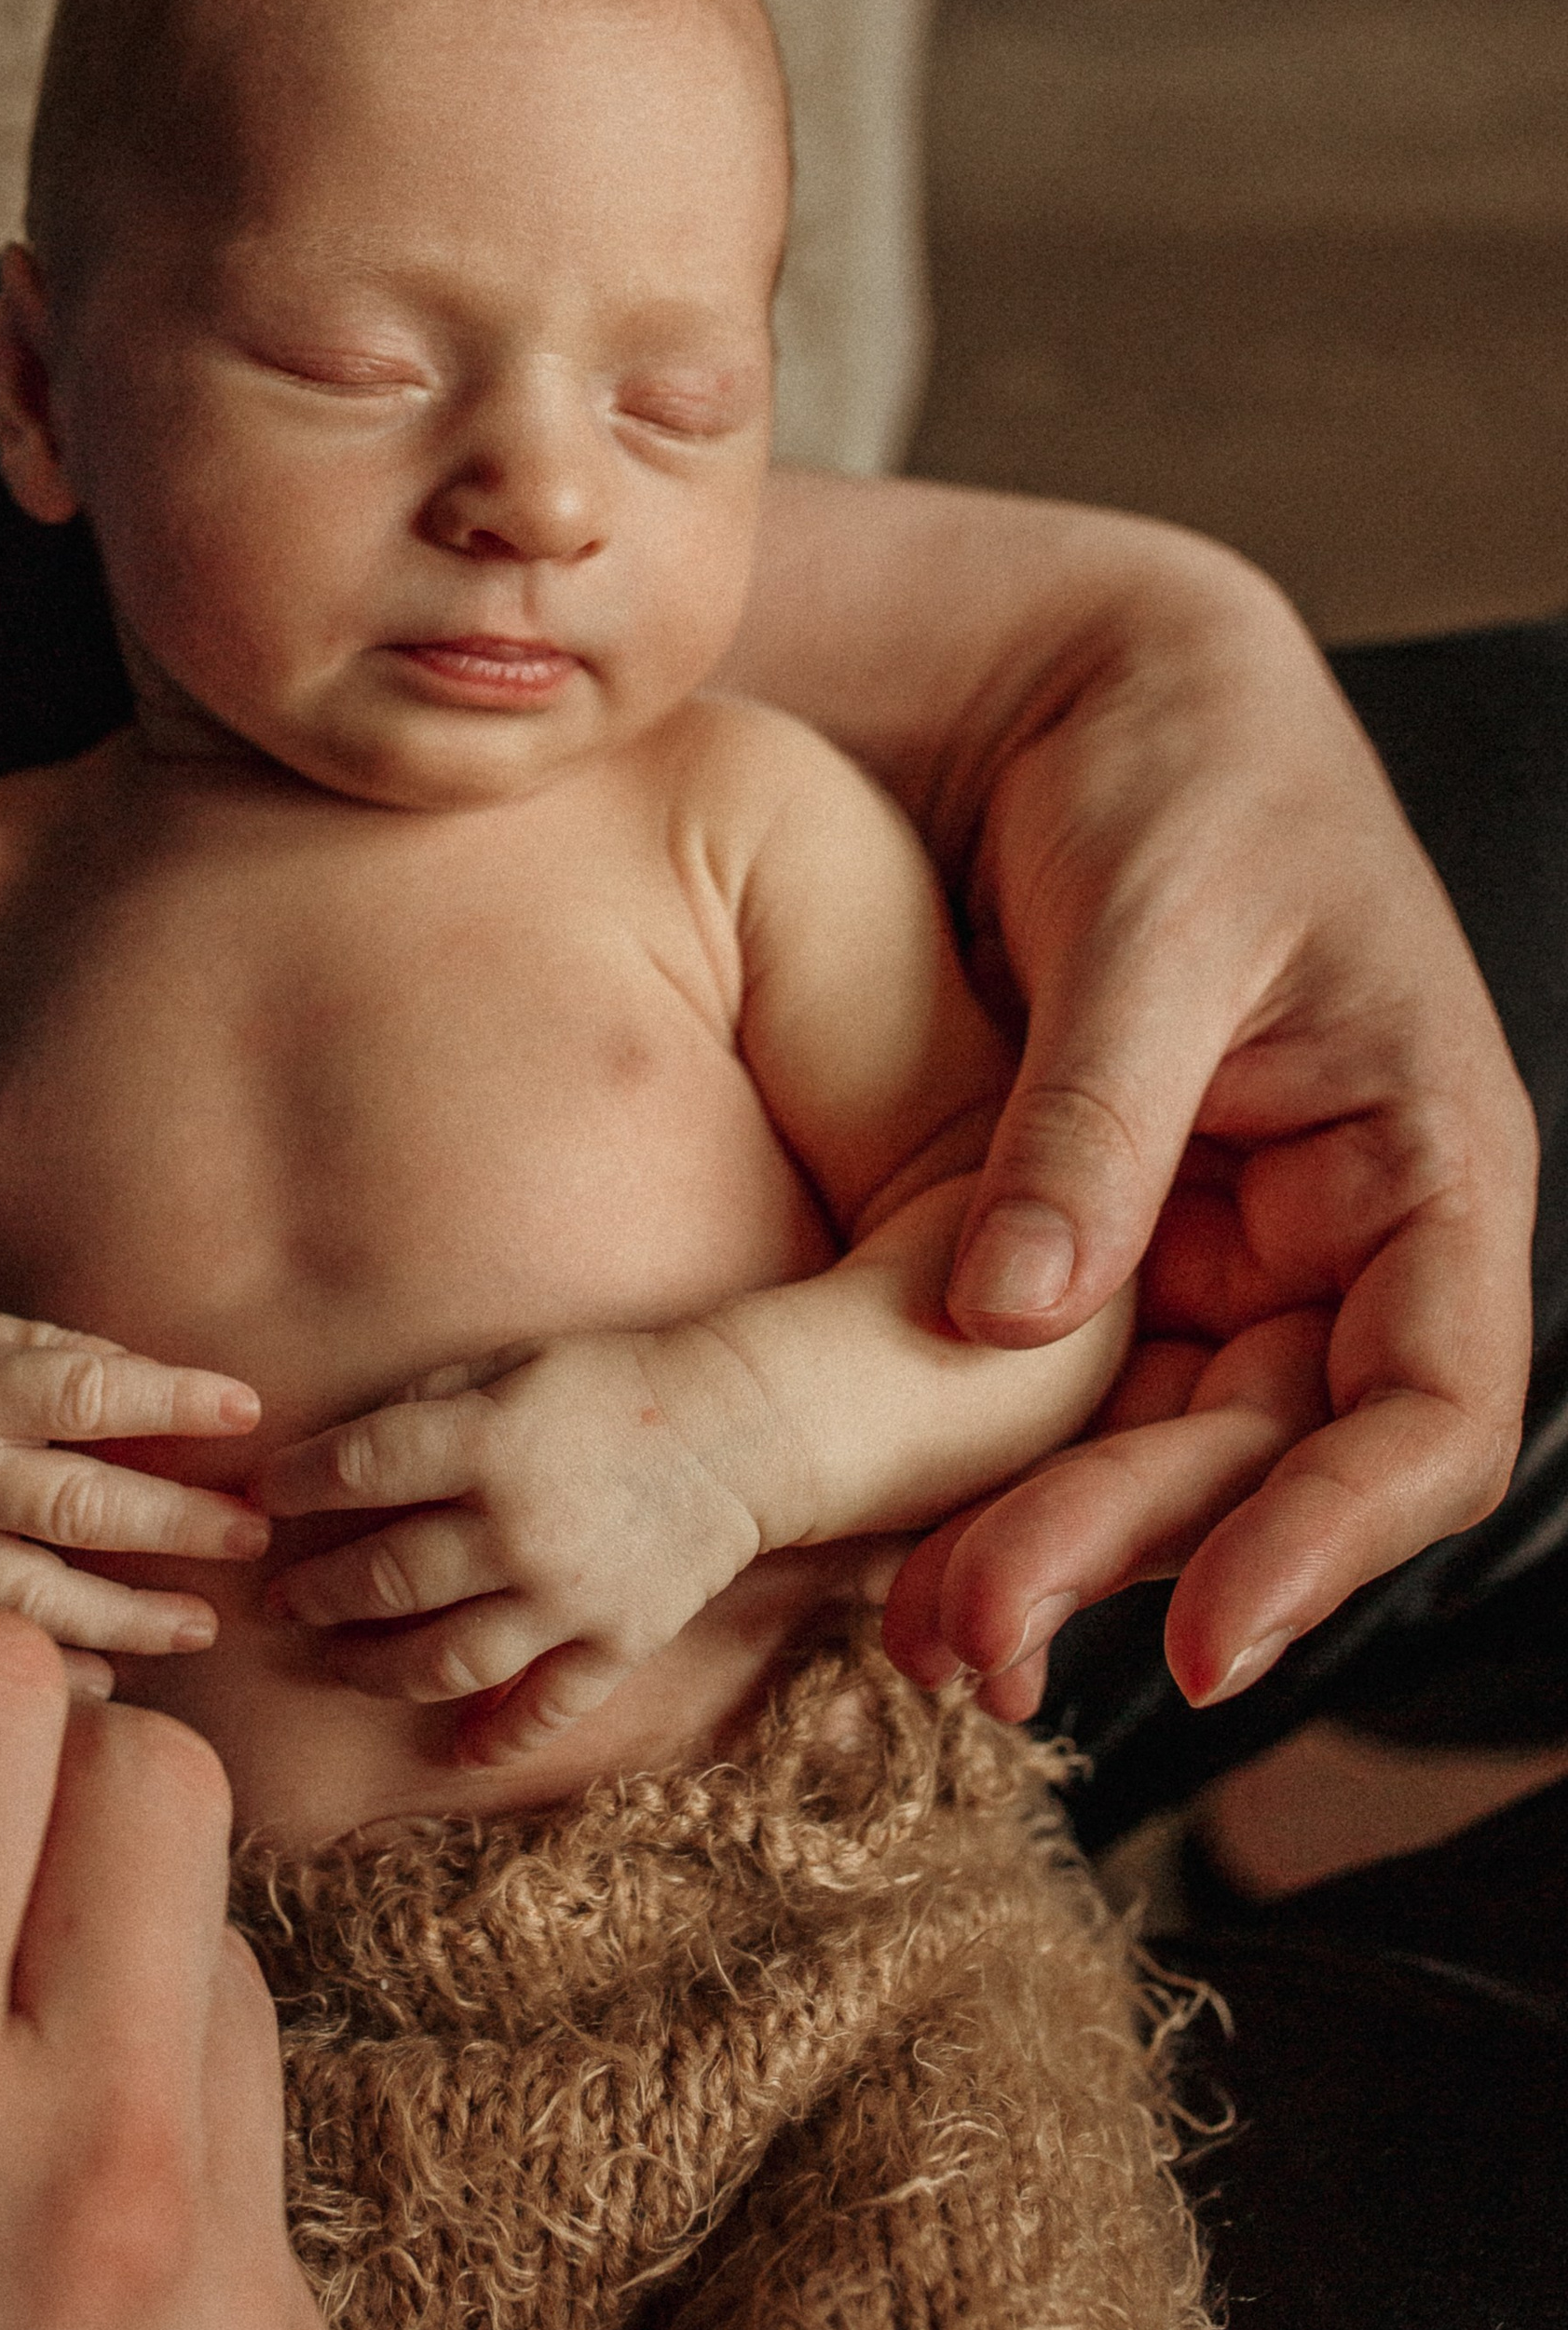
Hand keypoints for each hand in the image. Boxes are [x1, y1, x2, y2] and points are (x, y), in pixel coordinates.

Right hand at [0, 1296, 268, 1651]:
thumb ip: (68, 1356)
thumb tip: (172, 1392)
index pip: (89, 1391)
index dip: (173, 1400)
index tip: (248, 1408)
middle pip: (81, 1505)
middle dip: (178, 1522)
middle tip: (254, 1533)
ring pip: (41, 1597)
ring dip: (133, 1618)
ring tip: (204, 1626)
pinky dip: (55, 1669)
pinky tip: (115, 1682)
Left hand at [257, 1331, 765, 1764]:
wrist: (739, 1428)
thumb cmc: (613, 1382)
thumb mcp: (512, 1361)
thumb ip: (427, 1403)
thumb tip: (343, 1451)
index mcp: (488, 1443)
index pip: (360, 1470)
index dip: (297, 1485)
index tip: (263, 1495)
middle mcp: (518, 1530)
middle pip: (384, 1580)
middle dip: (316, 1592)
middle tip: (280, 1598)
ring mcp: (568, 1599)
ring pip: (443, 1661)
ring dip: (372, 1669)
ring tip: (338, 1659)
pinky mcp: (617, 1643)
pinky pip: (543, 1710)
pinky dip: (494, 1740)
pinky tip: (453, 1751)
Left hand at [736, 487, 1531, 1716]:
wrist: (1094, 694)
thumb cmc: (1182, 766)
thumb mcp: (1155, 917)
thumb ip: (1098, 1115)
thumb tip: (1011, 1315)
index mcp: (1425, 1163)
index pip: (1431, 1406)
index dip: (1332, 1535)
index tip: (1207, 1634)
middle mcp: (1342, 1243)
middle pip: (1267, 1464)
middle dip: (1128, 1556)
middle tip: (974, 1635)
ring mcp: (1225, 1258)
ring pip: (1161, 1456)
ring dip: (1049, 1544)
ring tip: (924, 1627)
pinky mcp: (1112, 1253)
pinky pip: (1072, 1394)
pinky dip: (996, 1465)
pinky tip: (898, 1537)